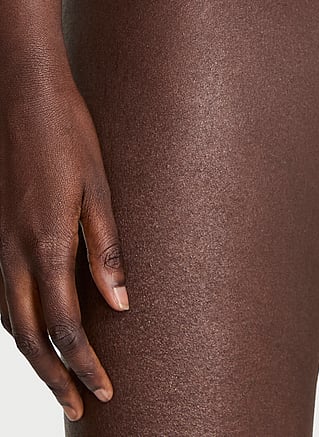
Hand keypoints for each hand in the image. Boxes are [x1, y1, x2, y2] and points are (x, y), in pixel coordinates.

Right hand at [0, 62, 129, 422]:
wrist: (24, 96)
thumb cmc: (69, 134)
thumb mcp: (99, 187)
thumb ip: (107, 248)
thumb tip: (122, 304)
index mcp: (46, 243)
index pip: (64, 325)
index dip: (84, 364)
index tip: (104, 392)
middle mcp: (14, 253)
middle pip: (29, 335)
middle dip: (54, 376)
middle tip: (81, 407)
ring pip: (8, 319)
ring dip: (33, 355)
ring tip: (59, 379)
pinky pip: (1, 295)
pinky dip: (17, 325)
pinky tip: (33, 328)